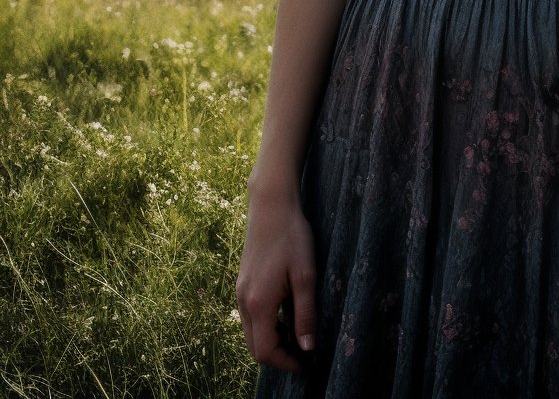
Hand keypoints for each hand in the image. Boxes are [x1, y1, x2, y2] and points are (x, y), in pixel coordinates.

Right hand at [236, 188, 317, 373]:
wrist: (270, 205)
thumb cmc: (292, 236)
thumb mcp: (305, 275)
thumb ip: (305, 314)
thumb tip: (307, 348)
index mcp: (258, 303)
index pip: (266, 351)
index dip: (286, 363)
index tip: (307, 364)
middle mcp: (243, 302)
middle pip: (255, 347)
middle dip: (279, 356)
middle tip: (304, 352)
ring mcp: (240, 292)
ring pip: (251, 332)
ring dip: (272, 340)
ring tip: (298, 333)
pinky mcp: (243, 283)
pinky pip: (250, 316)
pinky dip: (266, 325)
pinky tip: (286, 313)